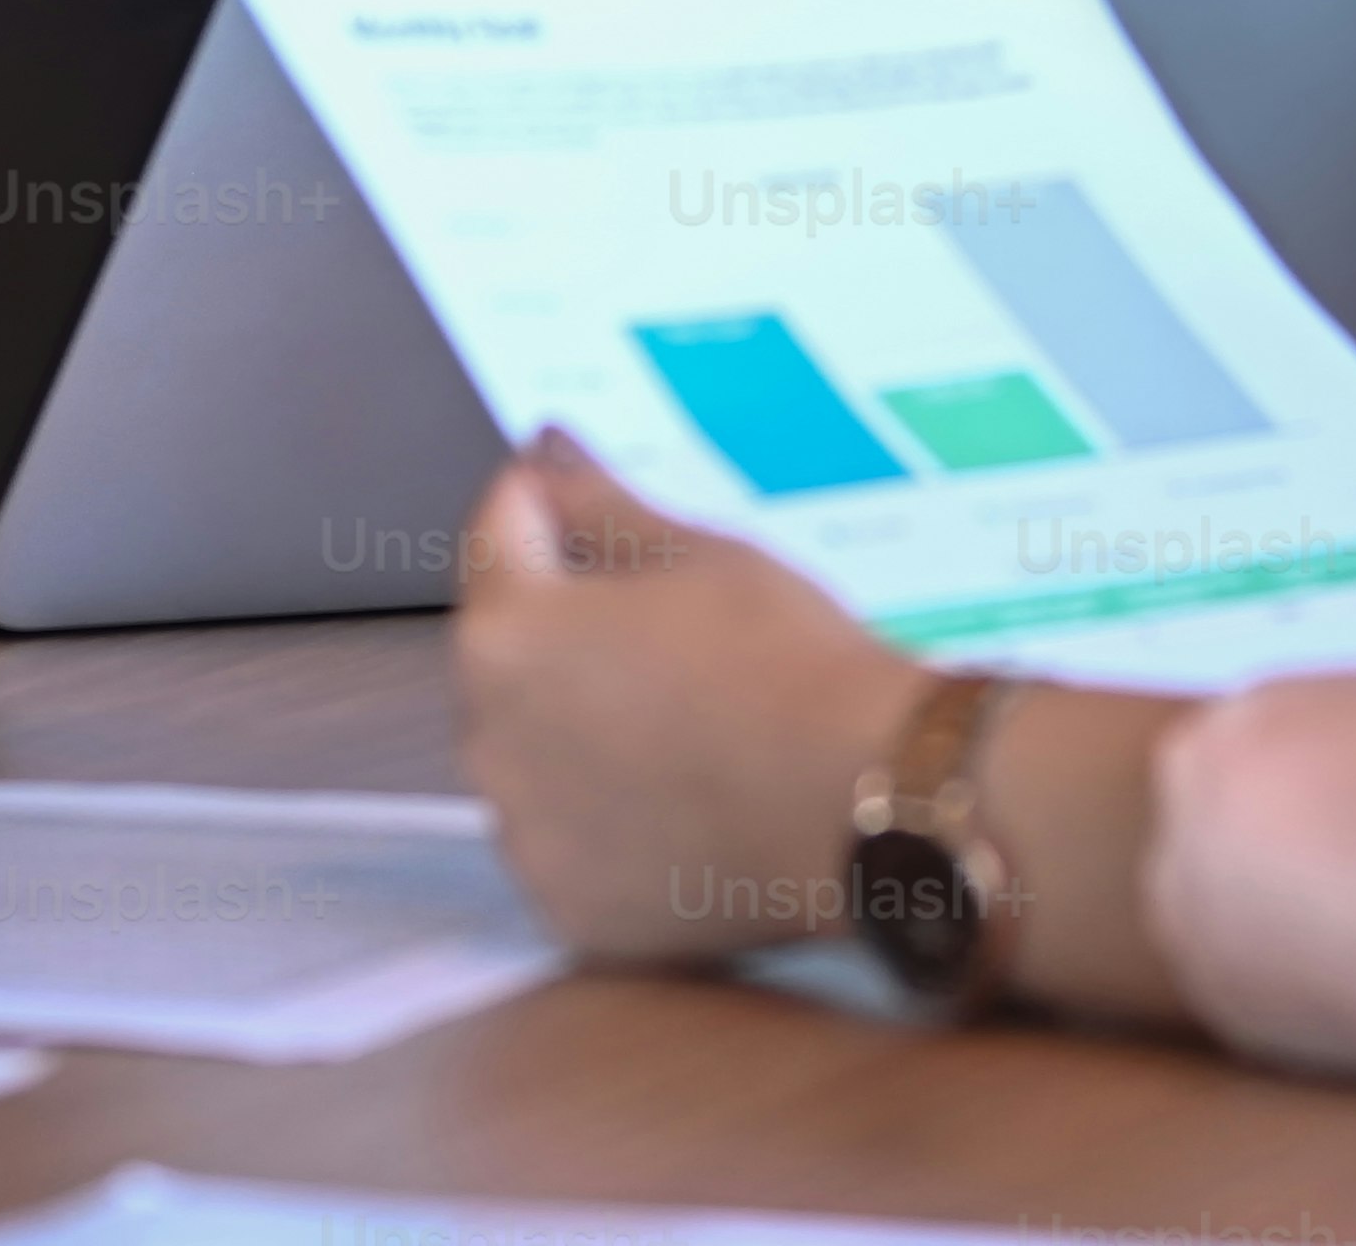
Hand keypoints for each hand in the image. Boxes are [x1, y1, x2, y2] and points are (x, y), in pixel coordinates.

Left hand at [451, 429, 929, 967]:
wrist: (867, 804)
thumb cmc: (789, 664)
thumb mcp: (698, 555)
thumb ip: (599, 503)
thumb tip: (546, 451)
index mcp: (508, 631)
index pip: (497, 534)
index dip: (545, 502)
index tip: (585, 498)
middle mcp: (487, 735)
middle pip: (504, 648)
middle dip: (561, 622)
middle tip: (661, 620)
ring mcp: (522, 831)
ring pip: (527, 746)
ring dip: (572, 719)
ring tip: (679, 713)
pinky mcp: (564, 904)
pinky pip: (560, 833)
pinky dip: (598, 809)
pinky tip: (677, 790)